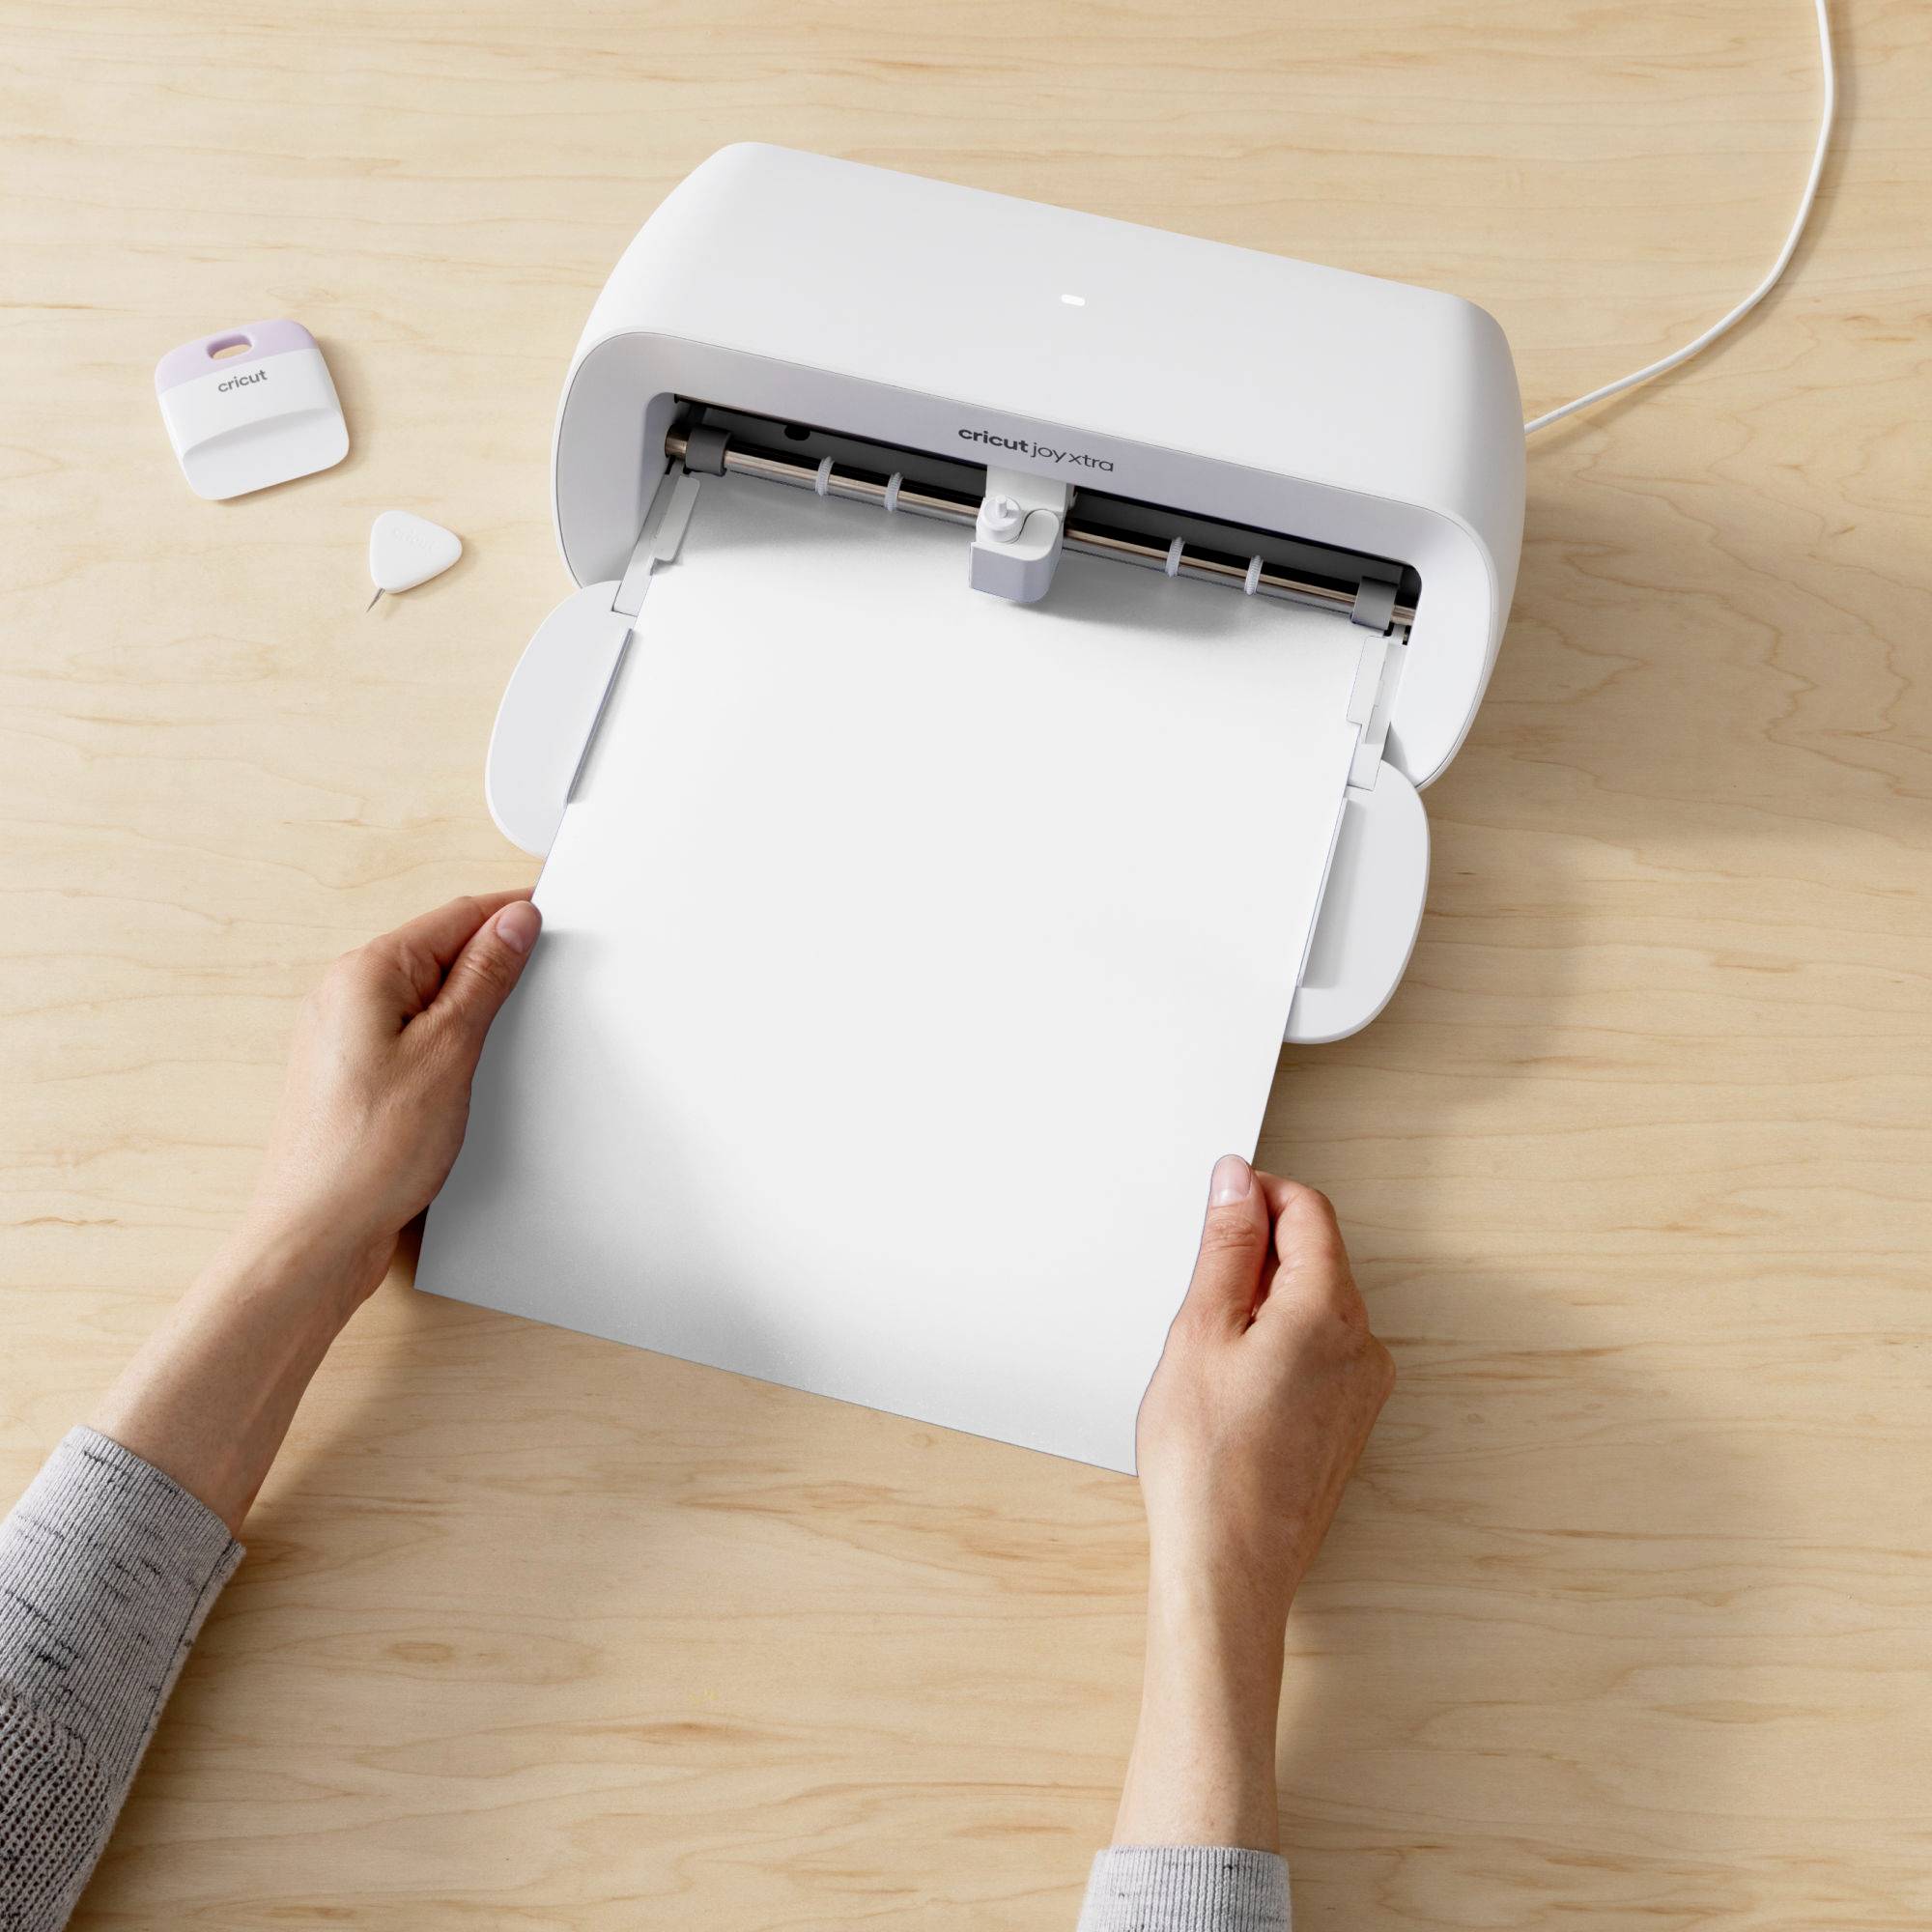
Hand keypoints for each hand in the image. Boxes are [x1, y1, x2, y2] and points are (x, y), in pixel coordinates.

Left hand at [242, 891, 542, 1312]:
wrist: (315, 1236)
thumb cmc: (367, 1156)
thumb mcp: (448, 1053)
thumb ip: (484, 979)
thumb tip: (512, 923)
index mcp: (364, 973)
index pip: (456, 917)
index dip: (512, 913)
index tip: (555, 917)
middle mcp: (343, 994)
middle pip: (439, 951)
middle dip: (494, 960)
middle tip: (540, 981)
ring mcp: (342, 1034)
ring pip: (426, 993)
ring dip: (470, 1003)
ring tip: (503, 1030)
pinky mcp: (350, 1071)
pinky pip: (410, 1030)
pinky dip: (446, 1037)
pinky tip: (466, 1068)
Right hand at [1113, 1154, 1393, 1850]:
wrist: (1229, 1567)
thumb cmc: (1207, 1463)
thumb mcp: (1199, 1331)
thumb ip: (1225, 1246)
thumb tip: (1238, 1184)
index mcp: (1329, 1310)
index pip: (1308, 1210)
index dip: (1257, 1194)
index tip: (1216, 1203)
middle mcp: (1362, 1344)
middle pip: (1316, 1255)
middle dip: (1257, 1251)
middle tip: (1197, 1287)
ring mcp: (1361, 1388)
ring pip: (1315, 1304)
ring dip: (1264, 1299)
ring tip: (1207, 1347)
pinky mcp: (1348, 1422)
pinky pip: (1318, 1350)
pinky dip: (1277, 1342)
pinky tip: (1231, 1383)